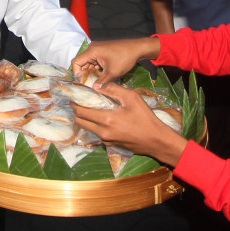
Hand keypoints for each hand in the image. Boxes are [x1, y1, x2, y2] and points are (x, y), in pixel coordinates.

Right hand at [72, 37, 159, 85]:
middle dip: (84, 74)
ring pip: (89, 63)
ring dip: (91, 72)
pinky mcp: (103, 52)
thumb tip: (94, 90)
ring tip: (95, 83)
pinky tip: (100, 77)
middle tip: (88, 85)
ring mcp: (98, 49)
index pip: (76, 62)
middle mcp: (93, 49)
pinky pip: (95, 61)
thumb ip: (101, 82)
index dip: (76, 73)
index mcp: (92, 51)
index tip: (83, 83)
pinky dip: (96, 69)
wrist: (137, 48)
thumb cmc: (125, 58)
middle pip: (82, 63)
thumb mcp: (112, 72)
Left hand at [73, 83, 187, 165]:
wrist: (155, 140)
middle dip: (76, 111)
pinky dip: (94, 124)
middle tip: (79, 101)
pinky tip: (101, 117)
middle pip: (80, 121)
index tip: (74, 95)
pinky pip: (96, 133)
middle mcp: (102, 132)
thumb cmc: (145, 118)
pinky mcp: (110, 144)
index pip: (81, 112)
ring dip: (84, 118)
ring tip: (89, 107)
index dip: (75, 103)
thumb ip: (114, 90)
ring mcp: (106, 140)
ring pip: (87, 128)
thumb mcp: (132, 98)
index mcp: (106, 119)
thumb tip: (97, 86)